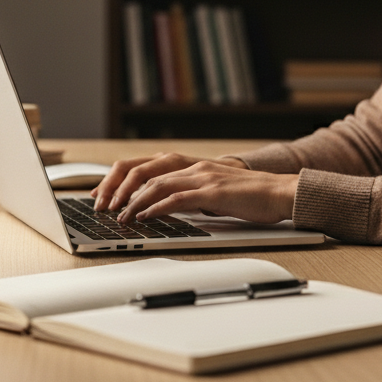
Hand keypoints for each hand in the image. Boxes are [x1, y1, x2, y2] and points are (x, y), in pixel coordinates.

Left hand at [112, 160, 297, 225]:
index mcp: (190, 164)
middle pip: (143, 171)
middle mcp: (192, 166)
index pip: (144, 166)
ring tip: (119, 216)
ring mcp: (202, 177)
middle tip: (102, 206)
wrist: (279, 192)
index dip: (119, 179)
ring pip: (156, 185)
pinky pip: (178, 198)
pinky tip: (145, 217)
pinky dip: (157, 207)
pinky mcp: (213, 192)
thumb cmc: (248, 196)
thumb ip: (188, 194)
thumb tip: (161, 208)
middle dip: (119, 189)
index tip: (102, 194)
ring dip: (133, 202)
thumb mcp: (211, 191)